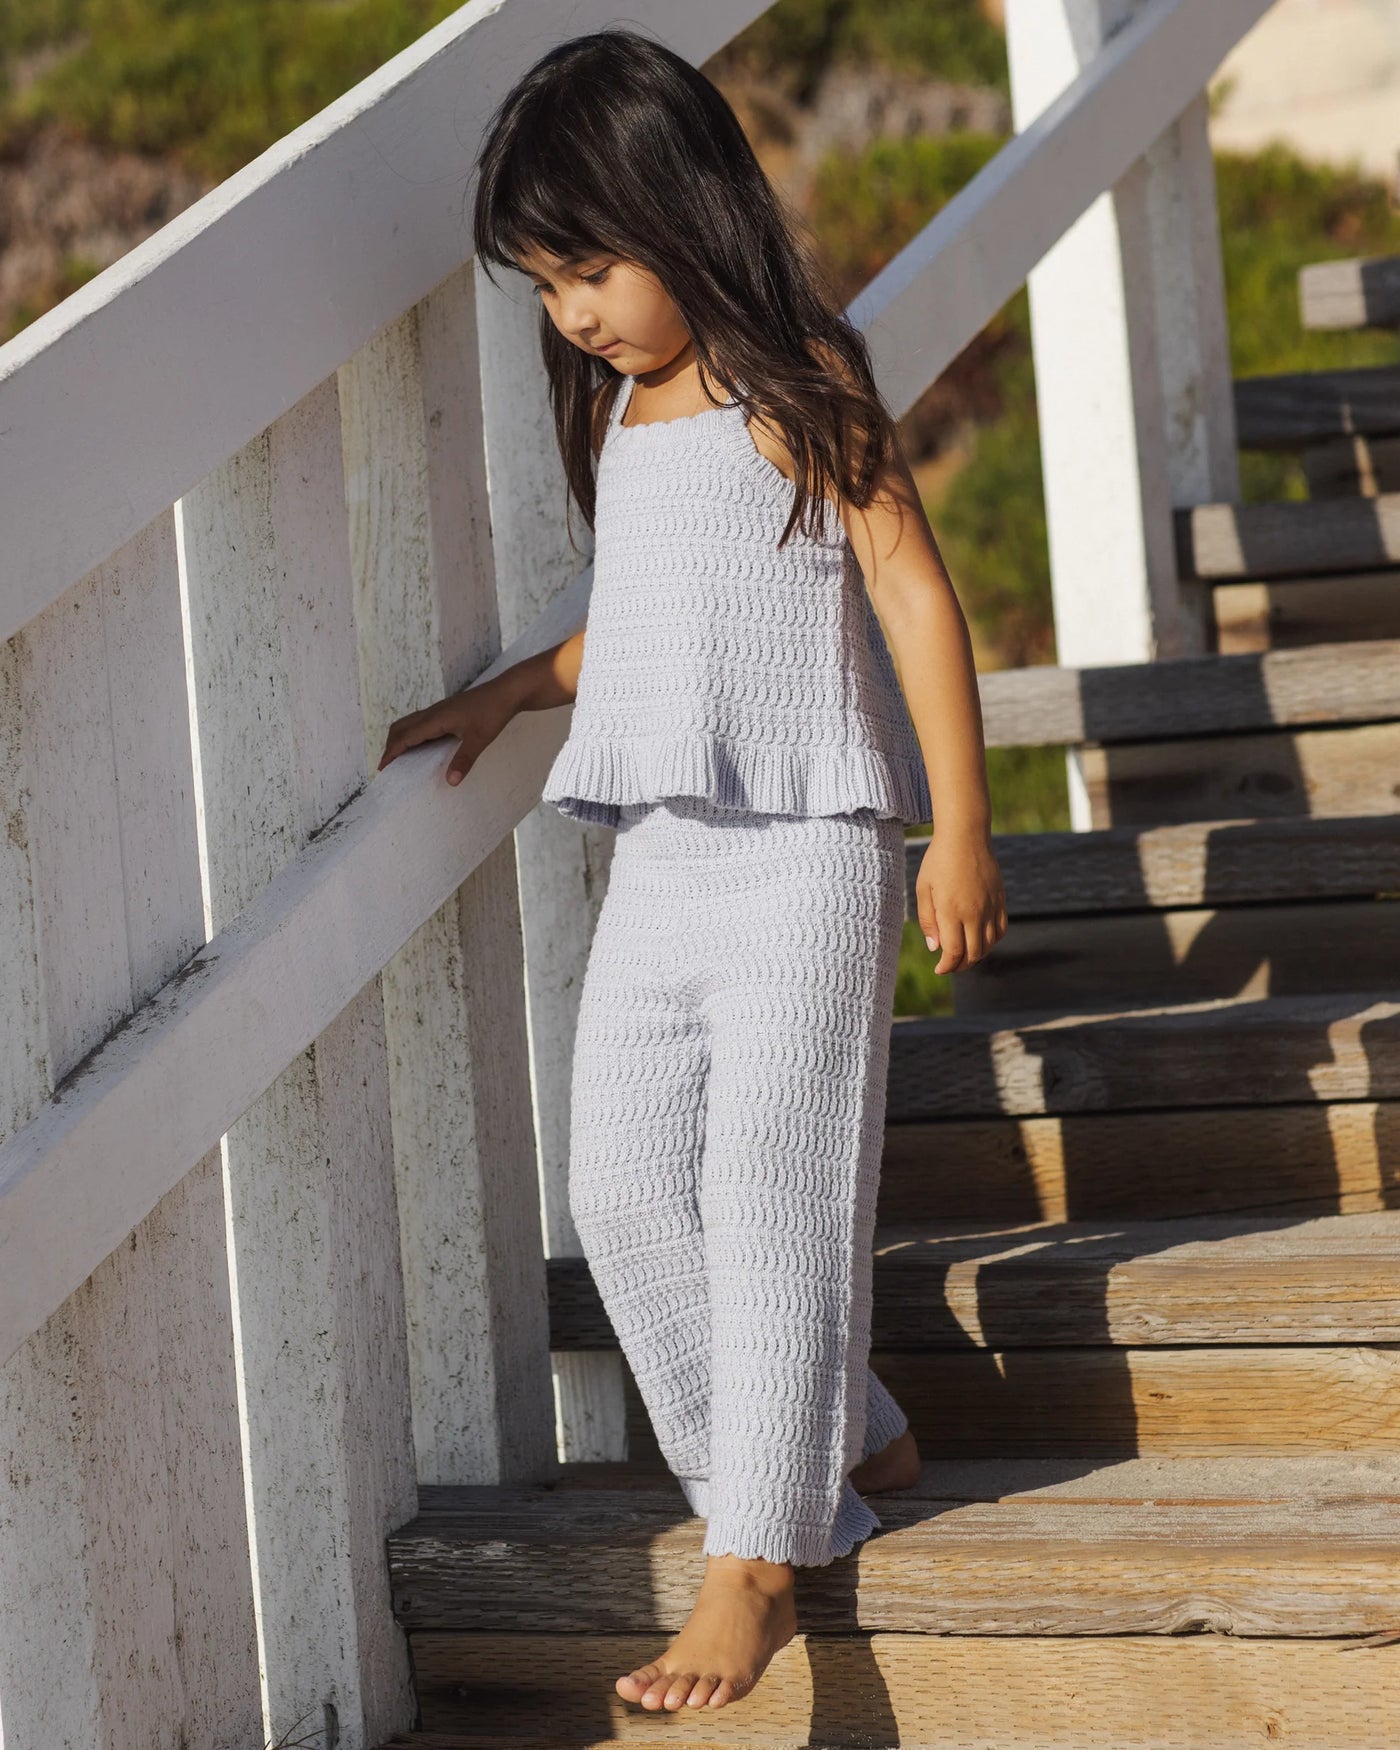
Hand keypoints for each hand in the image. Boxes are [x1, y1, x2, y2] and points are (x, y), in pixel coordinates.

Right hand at [376, 677, 513, 785]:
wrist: (506, 692)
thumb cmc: (493, 712)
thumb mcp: (479, 739)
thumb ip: (464, 760)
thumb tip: (450, 782)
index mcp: (435, 719)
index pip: (404, 737)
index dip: (391, 753)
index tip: (381, 768)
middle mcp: (432, 713)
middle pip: (401, 728)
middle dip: (390, 746)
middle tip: (387, 766)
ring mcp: (439, 710)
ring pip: (410, 723)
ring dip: (400, 739)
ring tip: (399, 757)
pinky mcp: (447, 711)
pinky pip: (421, 722)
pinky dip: (412, 734)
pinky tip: (421, 746)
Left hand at [915, 823, 1007, 974]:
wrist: (965, 836)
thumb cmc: (938, 861)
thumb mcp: (923, 889)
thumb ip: (927, 920)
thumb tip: (935, 948)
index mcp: (951, 910)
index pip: (953, 952)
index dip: (947, 966)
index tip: (940, 969)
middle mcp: (974, 912)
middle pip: (973, 953)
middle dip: (960, 965)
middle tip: (949, 965)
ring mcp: (990, 906)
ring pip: (988, 945)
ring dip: (976, 955)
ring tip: (963, 955)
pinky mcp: (1000, 900)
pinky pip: (1000, 930)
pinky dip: (991, 941)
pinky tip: (979, 940)